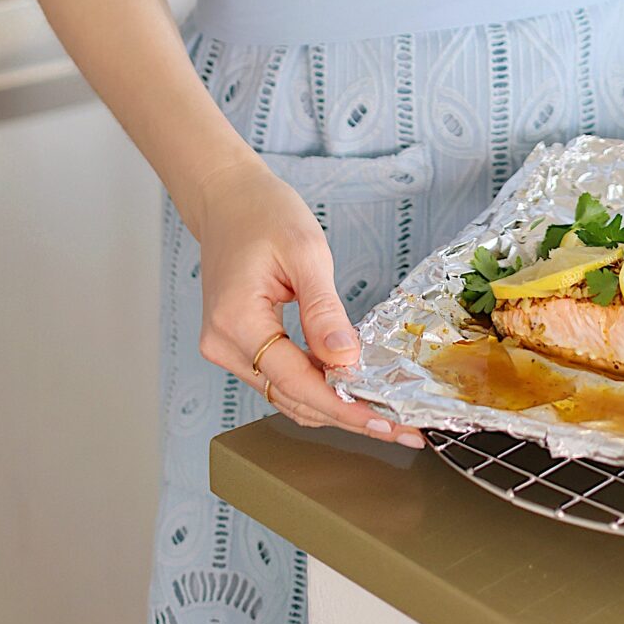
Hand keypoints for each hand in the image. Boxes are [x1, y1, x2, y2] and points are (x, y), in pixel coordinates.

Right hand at [193, 158, 424, 446]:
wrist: (226, 198)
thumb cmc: (263, 212)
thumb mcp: (305, 251)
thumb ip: (324, 310)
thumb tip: (346, 361)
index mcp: (235, 321)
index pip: (296, 382)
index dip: (343, 407)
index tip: (385, 422)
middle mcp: (223, 344)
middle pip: (291, 398)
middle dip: (346, 414)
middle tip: (399, 426)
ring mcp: (226, 348)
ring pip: (285, 394)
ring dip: (332, 405)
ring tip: (383, 414)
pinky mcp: (237, 345)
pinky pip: (279, 376)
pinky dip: (314, 384)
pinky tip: (349, 387)